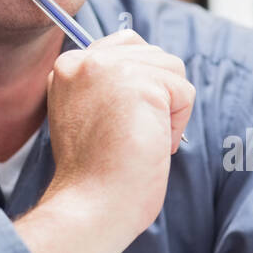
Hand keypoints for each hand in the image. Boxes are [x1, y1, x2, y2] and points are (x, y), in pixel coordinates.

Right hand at [14, 29, 194, 252]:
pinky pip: (184, 92)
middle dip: (157, 97)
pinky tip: (151, 145)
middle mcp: (84, 60)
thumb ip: (110, 87)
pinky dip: (177, 124)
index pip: (127, 44)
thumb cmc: (95, 177)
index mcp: (68, 67)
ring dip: (169, 111)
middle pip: (154, 55)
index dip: (142, 84)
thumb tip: (155, 73)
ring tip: (140, 141)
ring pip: (172, 71)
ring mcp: (109, 67)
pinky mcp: (138, 83)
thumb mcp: (90, 117)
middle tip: (131, 136)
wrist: (90, 207)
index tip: (123, 124)